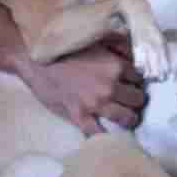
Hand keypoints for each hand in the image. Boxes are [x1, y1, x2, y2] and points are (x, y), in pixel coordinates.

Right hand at [17, 38, 146, 135]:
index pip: (140, 79)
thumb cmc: (65, 48)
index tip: (133, 85)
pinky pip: (98, 132)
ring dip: (128, 118)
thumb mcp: (96, 40)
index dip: (137, 82)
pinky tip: (108, 136)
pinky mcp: (79, 116)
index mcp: (116, 66)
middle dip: (135, 100)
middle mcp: (110, 86)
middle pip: (138, 99)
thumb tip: (134, 56)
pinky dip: (104, 135)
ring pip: (126, 117)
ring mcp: (95, 103)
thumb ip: (119, 46)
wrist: (35, 60)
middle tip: (130, 101)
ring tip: (126, 118)